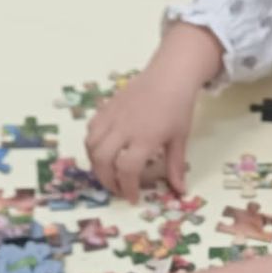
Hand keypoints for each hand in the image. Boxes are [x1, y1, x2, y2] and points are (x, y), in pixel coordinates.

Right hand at [86, 25, 219, 200]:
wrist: (169, 75)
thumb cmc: (178, 107)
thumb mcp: (180, 138)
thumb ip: (175, 166)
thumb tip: (180, 191)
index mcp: (145, 138)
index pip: (127, 169)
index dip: (127, 187)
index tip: (131, 197)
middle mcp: (124, 128)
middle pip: (103, 160)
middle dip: (106, 180)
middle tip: (117, 188)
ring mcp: (112, 116)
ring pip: (92, 145)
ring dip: (96, 163)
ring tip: (107, 171)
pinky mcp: (106, 108)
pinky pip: (91, 129)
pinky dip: (93, 144)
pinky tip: (103, 149)